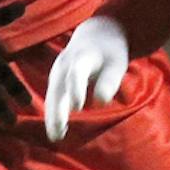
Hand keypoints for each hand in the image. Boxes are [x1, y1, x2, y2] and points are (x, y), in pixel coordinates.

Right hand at [43, 15, 128, 140]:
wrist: (96, 33)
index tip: (78, 108)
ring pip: (52, 95)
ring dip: (52, 115)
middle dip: (57, 110)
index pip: (76, 73)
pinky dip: (52, 112)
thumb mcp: (117, 62)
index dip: (75, 89)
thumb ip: (110, 80)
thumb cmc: (110, 51)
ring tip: (56, 136)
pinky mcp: (55, 79)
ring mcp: (57, 71)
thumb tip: (102, 102)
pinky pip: (52, 97)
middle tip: (59, 131)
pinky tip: (57, 130)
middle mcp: (65, 63)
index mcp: (82, 56)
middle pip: (58, 88)